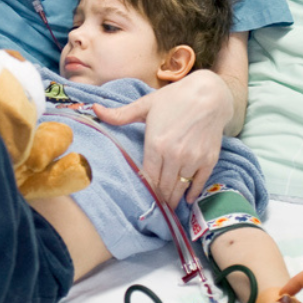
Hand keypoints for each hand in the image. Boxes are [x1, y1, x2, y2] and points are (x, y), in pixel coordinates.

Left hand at [93, 70, 232, 206]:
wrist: (209, 94)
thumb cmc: (175, 98)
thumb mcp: (145, 104)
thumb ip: (120, 114)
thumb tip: (94, 109)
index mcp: (156, 144)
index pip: (147, 177)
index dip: (144, 189)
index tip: (141, 198)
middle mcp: (174, 155)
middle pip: (163, 187)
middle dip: (158, 198)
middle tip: (153, 208)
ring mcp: (193, 159)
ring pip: (180, 188)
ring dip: (173, 199)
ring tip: (167, 208)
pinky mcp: (208, 160)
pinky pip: (198, 184)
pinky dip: (192, 194)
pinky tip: (187, 200)